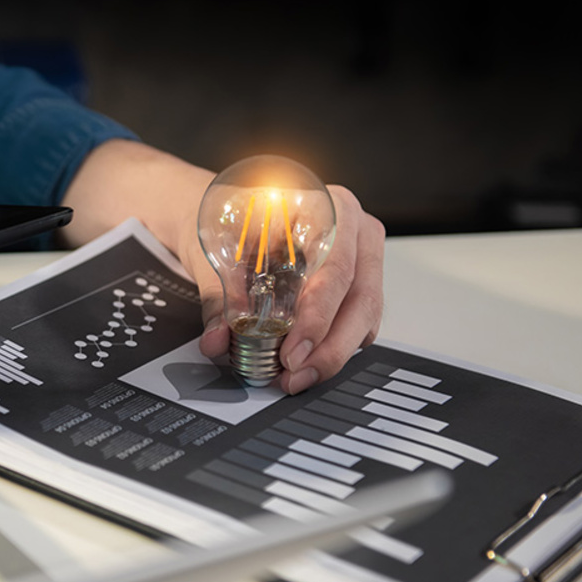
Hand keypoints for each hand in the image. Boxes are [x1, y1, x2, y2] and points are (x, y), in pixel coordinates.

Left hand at [61, 140, 384, 394]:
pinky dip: (335, 346)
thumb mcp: (216, 249)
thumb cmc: (229, 218)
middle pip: (360, 297)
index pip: (335, 268)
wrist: (227, 209)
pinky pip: (359, 320)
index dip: (316, 317)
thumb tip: (217, 339)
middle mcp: (352, 227)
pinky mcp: (357, 282)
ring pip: (365, 313)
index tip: (293, 351)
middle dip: (329, 347)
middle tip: (295, 374)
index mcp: (325, 204)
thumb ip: (218, 296)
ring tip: (297, 376)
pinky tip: (309, 363)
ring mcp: (361, 255)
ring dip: (333, 353)